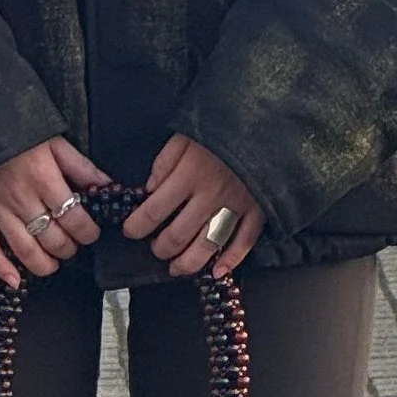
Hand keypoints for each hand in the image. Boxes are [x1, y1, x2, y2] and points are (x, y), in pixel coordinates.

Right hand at [0, 137, 109, 287]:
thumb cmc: (15, 129)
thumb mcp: (53, 141)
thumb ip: (80, 167)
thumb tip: (107, 187)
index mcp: (44, 178)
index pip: (74, 218)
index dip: (88, 232)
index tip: (91, 232)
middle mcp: (21, 198)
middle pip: (52, 238)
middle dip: (69, 248)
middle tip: (73, 246)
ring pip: (25, 250)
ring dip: (44, 264)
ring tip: (53, 262)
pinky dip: (1, 268)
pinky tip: (15, 281)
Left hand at [125, 135, 262, 278]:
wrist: (265, 124)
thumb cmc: (222, 129)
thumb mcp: (186, 135)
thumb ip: (164, 161)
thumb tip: (149, 189)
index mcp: (188, 174)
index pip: (153, 211)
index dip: (136, 226)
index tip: (131, 230)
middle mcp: (210, 195)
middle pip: (178, 235)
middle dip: (160, 249)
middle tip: (156, 249)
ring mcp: (235, 206)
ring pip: (207, 246)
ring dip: (188, 263)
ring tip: (176, 268)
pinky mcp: (258, 211)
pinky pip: (244, 243)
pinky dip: (230, 261)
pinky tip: (216, 272)